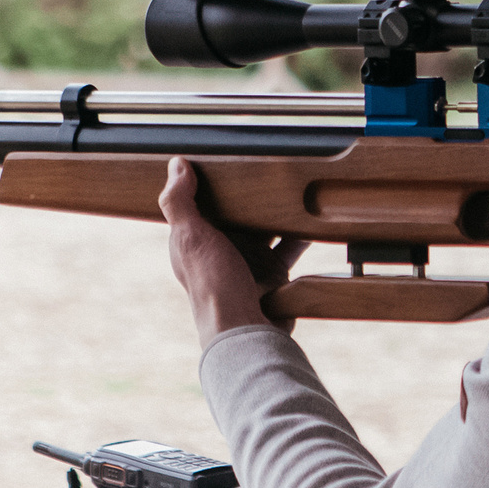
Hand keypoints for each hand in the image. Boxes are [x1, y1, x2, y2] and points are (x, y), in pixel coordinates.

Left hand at [161, 157, 308, 348]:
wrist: (245, 331)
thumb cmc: (212, 287)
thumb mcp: (191, 238)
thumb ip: (180, 202)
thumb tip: (176, 164)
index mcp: (198, 238)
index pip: (206, 202)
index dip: (217, 181)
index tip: (232, 156)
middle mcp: (223, 248)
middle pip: (240, 213)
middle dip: (254, 194)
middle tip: (271, 165)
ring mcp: (250, 260)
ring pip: (268, 227)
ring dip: (281, 211)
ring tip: (296, 186)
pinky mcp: (274, 273)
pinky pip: (290, 246)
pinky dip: (301, 233)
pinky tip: (312, 218)